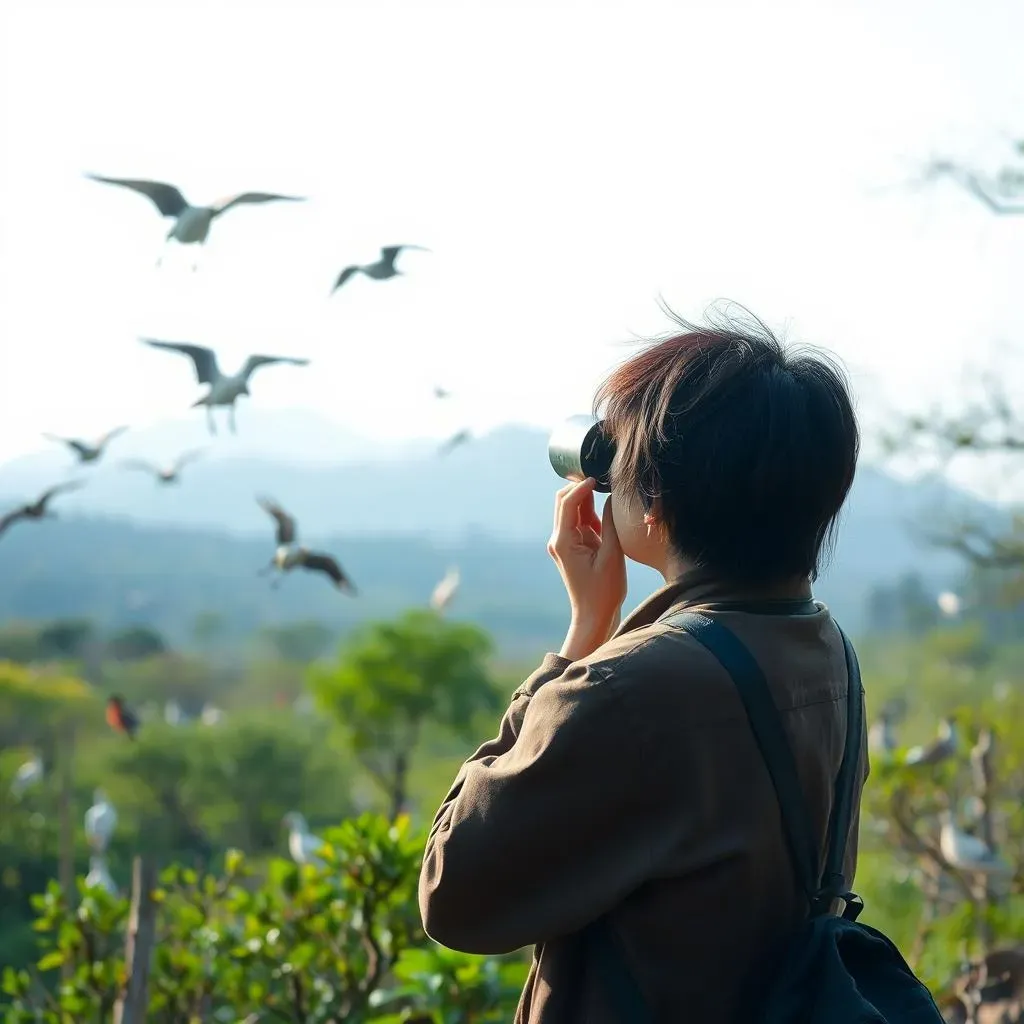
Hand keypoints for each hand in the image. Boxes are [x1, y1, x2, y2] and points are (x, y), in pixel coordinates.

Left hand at [547, 478, 626, 659]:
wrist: (594, 616)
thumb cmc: (604, 591)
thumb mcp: (612, 555)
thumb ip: (609, 524)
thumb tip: (611, 497)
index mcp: (563, 542)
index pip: (567, 503)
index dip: (581, 487)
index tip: (597, 478)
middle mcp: (558, 540)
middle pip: (563, 502)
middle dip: (581, 489)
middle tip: (602, 479)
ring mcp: (563, 544)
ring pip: (572, 511)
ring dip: (587, 501)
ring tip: (608, 492)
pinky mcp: (572, 548)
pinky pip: (579, 524)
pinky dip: (590, 515)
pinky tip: (606, 514)